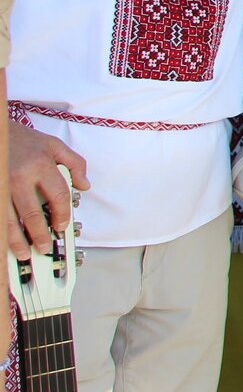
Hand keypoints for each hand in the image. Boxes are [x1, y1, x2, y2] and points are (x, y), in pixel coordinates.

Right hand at [8, 121, 88, 260]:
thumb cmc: (23, 139)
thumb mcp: (54, 145)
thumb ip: (74, 164)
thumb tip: (84, 185)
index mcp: (40, 165)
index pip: (57, 196)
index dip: (62, 214)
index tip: (61, 226)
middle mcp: (19, 177)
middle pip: (32, 213)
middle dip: (40, 234)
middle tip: (45, 246)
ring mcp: (2, 185)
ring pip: (9, 219)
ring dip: (17, 239)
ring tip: (24, 251)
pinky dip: (3, 229)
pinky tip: (7, 238)